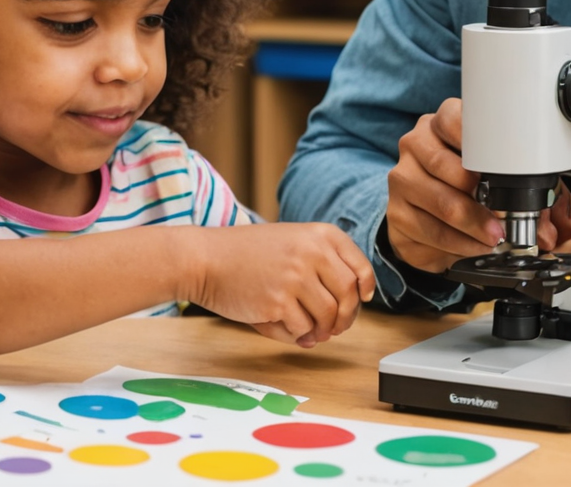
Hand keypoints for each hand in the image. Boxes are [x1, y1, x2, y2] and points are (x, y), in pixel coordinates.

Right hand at [182, 224, 375, 347]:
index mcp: (320, 235)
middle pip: (349, 297)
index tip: (362, 299)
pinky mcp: (278, 302)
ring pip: (328, 317)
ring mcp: (296, 277)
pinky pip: (302, 329)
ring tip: (310, 331)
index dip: (365, 289)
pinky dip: (297, 335)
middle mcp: (313, 252)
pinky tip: (284, 327)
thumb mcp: (292, 241)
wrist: (206, 259)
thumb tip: (347, 310)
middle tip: (335, 327)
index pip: (360, 268)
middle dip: (346, 318)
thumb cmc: (247, 254)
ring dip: (322, 330)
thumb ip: (321, 265)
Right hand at [384, 98, 570, 274]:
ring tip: (492, 237)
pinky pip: (427, 231)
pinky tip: (473, 246)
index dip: (475, 139)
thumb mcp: (491, 177)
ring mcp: (402, 179)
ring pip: (437, 201)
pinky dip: (456, 244)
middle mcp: (415, 146)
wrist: (427, 212)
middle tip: (502, 218)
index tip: (494, 163)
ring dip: (470, 225)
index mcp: (439, 125)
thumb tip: (547, 231)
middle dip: (478, 197)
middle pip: (443, 164)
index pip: (451, 118)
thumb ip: (519, 192)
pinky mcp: (396, 213)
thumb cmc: (465, 186)